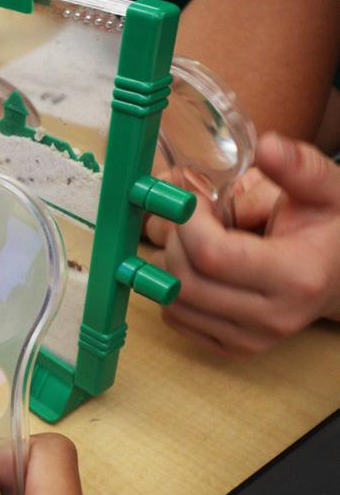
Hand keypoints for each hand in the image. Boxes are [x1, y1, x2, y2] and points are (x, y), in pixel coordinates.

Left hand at [150, 132, 339, 355]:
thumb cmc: (333, 228)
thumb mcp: (328, 189)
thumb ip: (298, 167)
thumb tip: (267, 146)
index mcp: (297, 277)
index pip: (211, 255)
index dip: (189, 221)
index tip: (193, 197)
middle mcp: (273, 317)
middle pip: (186, 280)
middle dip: (176, 239)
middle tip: (191, 215)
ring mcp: (251, 339)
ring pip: (174, 302)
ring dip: (170, 263)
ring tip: (196, 238)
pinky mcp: (232, 348)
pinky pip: (176, 318)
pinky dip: (173, 288)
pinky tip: (196, 265)